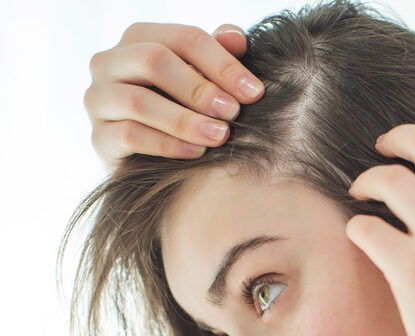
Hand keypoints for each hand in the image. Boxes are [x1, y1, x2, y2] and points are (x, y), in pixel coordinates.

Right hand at [83, 22, 264, 171]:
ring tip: (219, 136)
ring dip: (185, 120)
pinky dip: (167, 144)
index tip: (255, 92)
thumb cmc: (180, 108)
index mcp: (139, 39)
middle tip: (233, 113)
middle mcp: (110, 62)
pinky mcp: (98, 136)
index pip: (184, 38)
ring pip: (138, 101)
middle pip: (153, 60)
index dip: (223, 63)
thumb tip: (236, 38)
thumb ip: (217, 56)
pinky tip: (196, 152)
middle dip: (199, 88)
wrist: (148, 157)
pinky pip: (129, 136)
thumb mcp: (201, 80)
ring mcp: (99, 99)